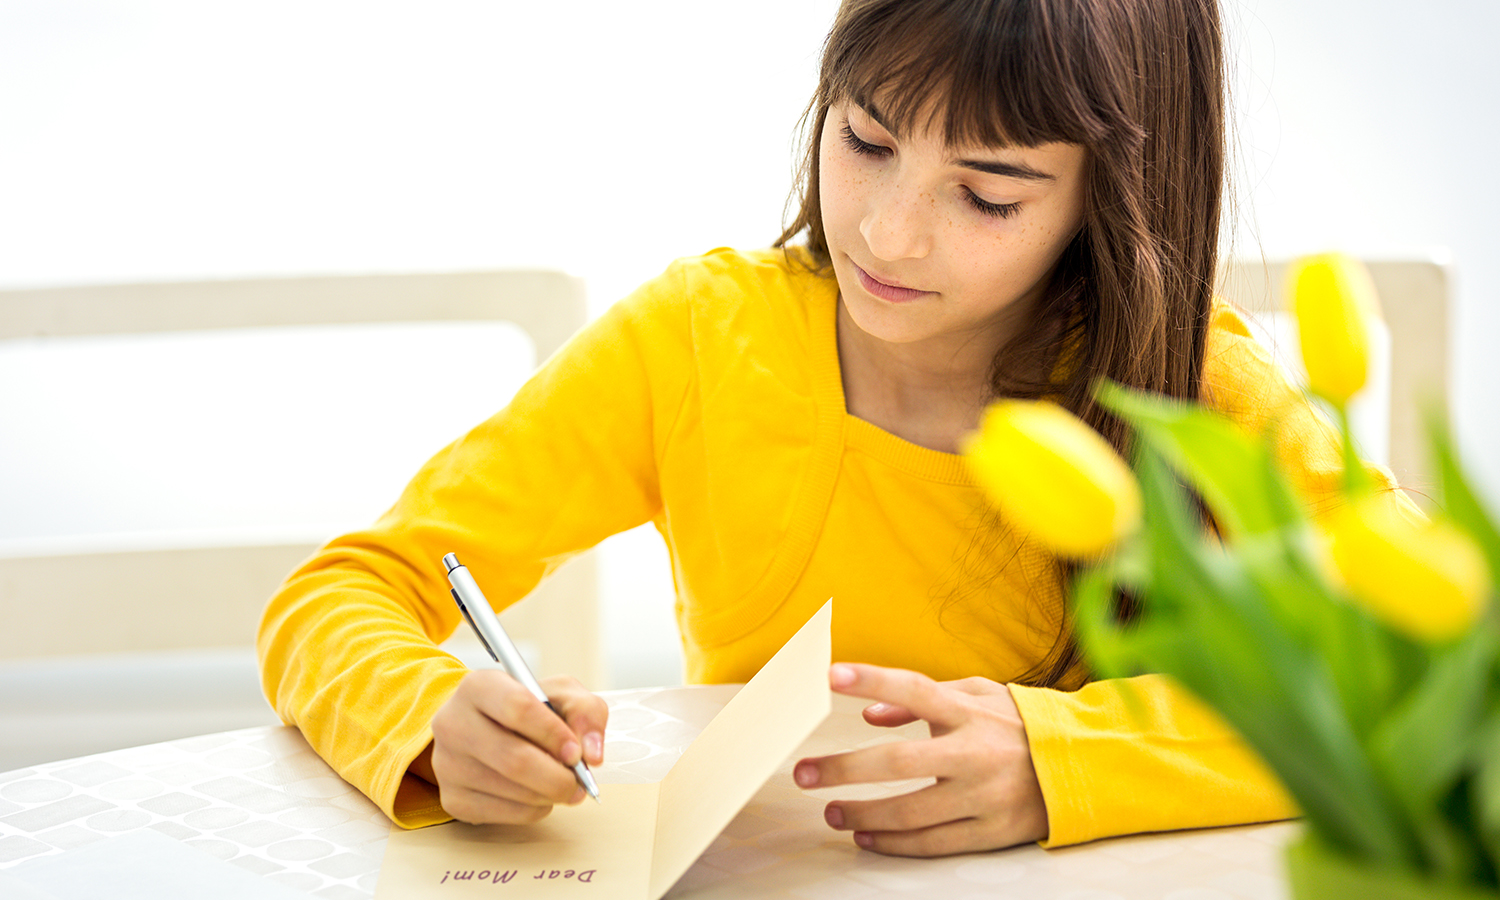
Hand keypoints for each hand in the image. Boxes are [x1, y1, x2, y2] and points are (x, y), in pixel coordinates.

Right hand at [422, 671, 606, 823]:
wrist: (486, 729)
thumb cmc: (527, 709)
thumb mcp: (560, 694)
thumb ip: (585, 711)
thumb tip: (592, 753)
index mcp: (478, 686)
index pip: (518, 708)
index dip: (554, 734)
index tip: (577, 753)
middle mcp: (453, 723)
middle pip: (514, 758)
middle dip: (557, 776)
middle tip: (579, 781)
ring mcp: (447, 763)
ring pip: (511, 790)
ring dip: (549, 794)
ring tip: (562, 785)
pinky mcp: (451, 798)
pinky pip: (503, 814)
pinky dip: (532, 810)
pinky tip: (538, 795)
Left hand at [792, 663, 1047, 855]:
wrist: (1086, 768)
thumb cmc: (1020, 726)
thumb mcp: (980, 695)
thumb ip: (924, 701)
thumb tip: (870, 714)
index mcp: (970, 712)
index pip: (913, 689)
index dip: (871, 680)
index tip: (829, 676)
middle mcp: (974, 753)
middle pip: (898, 762)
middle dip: (844, 769)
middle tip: (803, 774)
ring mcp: (983, 796)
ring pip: (910, 812)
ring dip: (862, 814)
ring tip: (831, 812)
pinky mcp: (992, 832)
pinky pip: (933, 843)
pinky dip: (894, 843)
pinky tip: (866, 838)